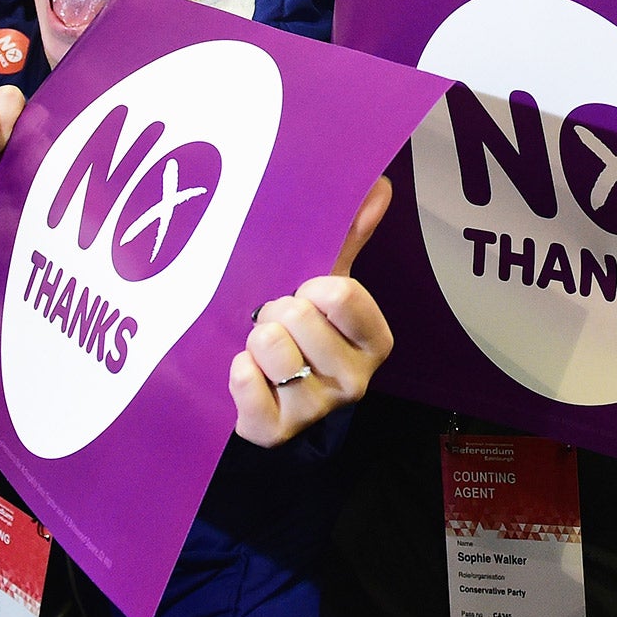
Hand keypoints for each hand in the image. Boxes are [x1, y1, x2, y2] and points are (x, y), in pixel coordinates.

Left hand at [231, 176, 394, 446]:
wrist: (267, 394)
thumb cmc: (300, 329)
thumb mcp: (325, 283)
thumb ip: (350, 235)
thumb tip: (379, 183)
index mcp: (374, 341)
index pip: (341, 294)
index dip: (313, 286)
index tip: (306, 292)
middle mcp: (355, 381)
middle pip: (300, 317)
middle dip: (277, 310)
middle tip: (277, 320)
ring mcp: (315, 411)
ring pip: (271, 348)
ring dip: (255, 339)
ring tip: (260, 345)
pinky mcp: (275, 432)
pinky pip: (246, 382)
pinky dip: (237, 371)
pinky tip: (245, 372)